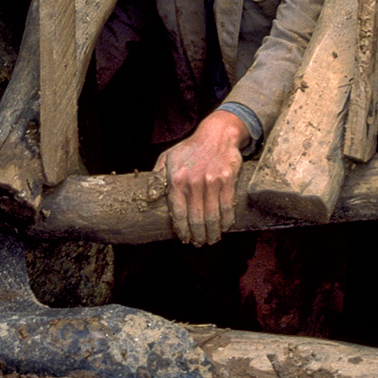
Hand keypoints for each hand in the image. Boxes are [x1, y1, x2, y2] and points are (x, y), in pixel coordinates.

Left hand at [154, 110, 249, 245]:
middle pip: (196, 219)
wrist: (216, 134)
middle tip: (200, 243)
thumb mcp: (168, 158)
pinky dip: (226, 221)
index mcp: (177, 179)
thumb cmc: (190, 149)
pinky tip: (225, 227)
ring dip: (213, 233)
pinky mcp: (228, 179)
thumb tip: (150, 197)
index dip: (182, 230)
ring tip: (212, 239)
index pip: (178, 213)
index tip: (185, 239)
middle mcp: (193, 182)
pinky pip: (227, 207)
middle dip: (198, 236)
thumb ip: (157, 177)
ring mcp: (212, 181)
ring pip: (212, 217)